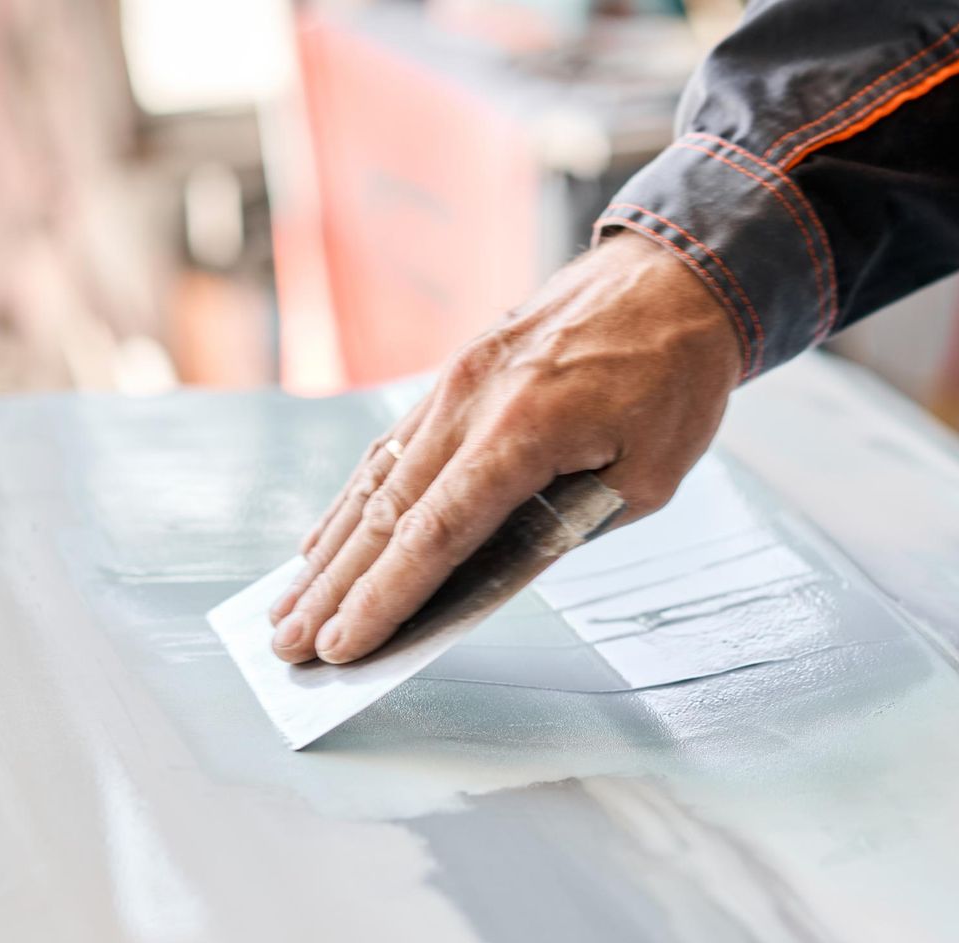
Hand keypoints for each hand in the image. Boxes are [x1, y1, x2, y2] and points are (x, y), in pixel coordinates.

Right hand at [267, 231, 741, 664]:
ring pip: (374, 482)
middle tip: (285, 647)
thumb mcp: (645, 476)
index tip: (339, 648)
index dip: (381, 598)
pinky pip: (389, 449)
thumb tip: (488, 573)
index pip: (434, 533)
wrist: (674, 278)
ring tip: (286, 609)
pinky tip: (322, 544)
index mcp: (523, 429)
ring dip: (328, 553)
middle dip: (332, 591)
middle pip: (385, 514)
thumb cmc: (674, 382)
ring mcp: (452, 385)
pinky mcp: (451, 377)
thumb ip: (567, 527)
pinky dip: (351, 502)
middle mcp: (470, 402)